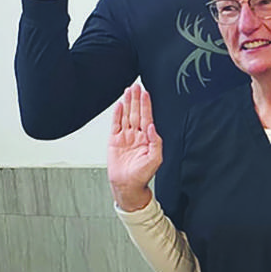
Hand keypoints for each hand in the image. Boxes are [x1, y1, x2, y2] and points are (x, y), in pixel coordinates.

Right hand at [107, 83, 161, 211]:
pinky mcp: (114, 141)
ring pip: (126, 116)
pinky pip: (115, 125)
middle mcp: (136, 135)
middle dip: (137, 99)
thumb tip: (152, 127)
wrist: (128, 185)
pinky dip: (117, 114)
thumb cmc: (143, 174)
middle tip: (136, 86)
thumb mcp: (155, 159)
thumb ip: (155, 141)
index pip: (147, 117)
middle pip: (136, 112)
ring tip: (128, 91)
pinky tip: (119, 105)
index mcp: (147, 138)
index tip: (145, 93)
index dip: (146, 105)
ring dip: (127, 103)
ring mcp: (125, 137)